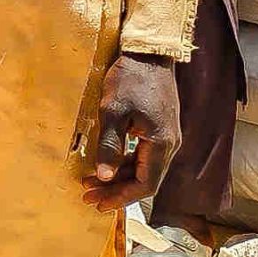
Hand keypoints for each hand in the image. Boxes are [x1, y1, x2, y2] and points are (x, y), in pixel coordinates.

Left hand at [84, 53, 181, 211]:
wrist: (149, 54)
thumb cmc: (129, 79)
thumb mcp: (112, 111)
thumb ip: (109, 145)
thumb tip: (104, 177)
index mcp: (162, 144)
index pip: (145, 185)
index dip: (121, 197)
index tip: (98, 203)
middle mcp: (169, 145)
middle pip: (145, 180)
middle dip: (116, 191)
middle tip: (88, 197)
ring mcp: (166, 137)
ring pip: (143, 168)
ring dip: (118, 178)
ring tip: (89, 183)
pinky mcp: (159, 129)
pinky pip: (143, 155)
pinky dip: (124, 163)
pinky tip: (105, 165)